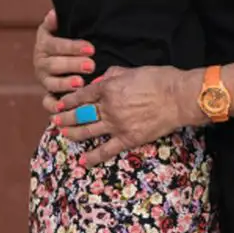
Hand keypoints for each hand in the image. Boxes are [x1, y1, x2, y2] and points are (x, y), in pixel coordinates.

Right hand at [34, 8, 94, 112]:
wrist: (63, 57)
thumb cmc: (68, 42)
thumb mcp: (61, 28)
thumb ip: (55, 22)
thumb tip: (53, 14)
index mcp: (44, 44)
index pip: (56, 45)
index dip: (72, 47)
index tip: (91, 48)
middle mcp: (41, 63)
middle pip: (54, 65)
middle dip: (73, 65)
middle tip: (91, 65)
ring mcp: (44, 80)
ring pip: (51, 83)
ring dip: (65, 84)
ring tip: (80, 83)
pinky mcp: (48, 95)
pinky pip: (48, 102)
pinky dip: (54, 106)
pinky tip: (66, 106)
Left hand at [50, 65, 198, 168]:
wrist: (178, 97)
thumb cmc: (159, 79)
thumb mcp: (132, 70)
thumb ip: (113, 75)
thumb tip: (101, 80)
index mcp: (108, 88)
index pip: (82, 95)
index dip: (68, 100)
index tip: (60, 103)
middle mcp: (108, 107)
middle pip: (80, 114)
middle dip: (64, 117)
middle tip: (55, 119)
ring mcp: (116, 125)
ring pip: (87, 131)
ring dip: (72, 133)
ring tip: (63, 134)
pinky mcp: (128, 139)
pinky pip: (106, 150)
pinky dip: (93, 157)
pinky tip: (82, 161)